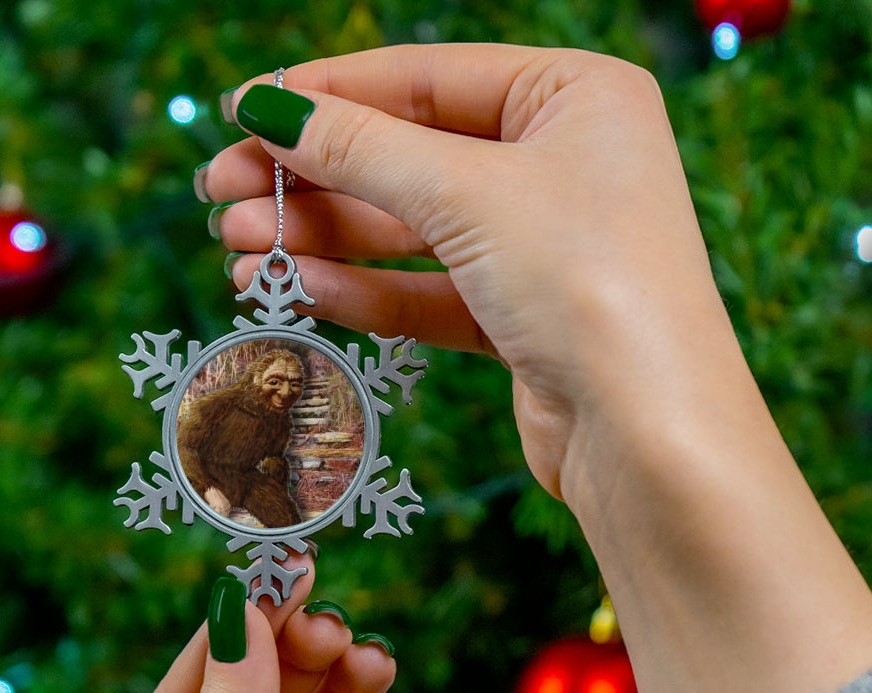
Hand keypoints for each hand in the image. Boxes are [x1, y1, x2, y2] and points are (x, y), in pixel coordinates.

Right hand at [202, 46, 871, 692]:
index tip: (241, 113)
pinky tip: (299, 287)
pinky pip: (430, 292)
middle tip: (221, 195)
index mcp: (576, 96)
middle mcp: (564, 164)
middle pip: (411, 157)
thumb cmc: (588, 283)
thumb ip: (361, 149)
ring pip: (413, 231)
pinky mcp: (524, 320)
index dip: (327, 95)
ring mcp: (545, 247)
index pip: (426, 77)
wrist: (650, 436)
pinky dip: (366, 289)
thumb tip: (267, 108)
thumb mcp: (466, 194)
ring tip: (237, 250)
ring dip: (324, 238)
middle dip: (313, 178)